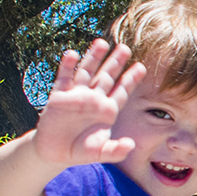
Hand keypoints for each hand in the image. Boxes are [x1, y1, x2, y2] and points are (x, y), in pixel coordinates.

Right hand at [32, 39, 149, 166]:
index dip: (131, 79)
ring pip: (87, 72)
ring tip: (102, 42)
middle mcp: (93, 99)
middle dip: (115, 62)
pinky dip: (67, 66)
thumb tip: (130, 145)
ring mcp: (76, 95)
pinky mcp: (59, 96)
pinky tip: (72, 54)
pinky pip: (64, 78)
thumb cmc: (80, 151)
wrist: (55, 152)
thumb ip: (115, 150)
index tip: (141, 67)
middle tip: (125, 48)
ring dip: (93, 58)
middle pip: (106, 76)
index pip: (121, 91)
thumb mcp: (100, 153)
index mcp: (106, 110)